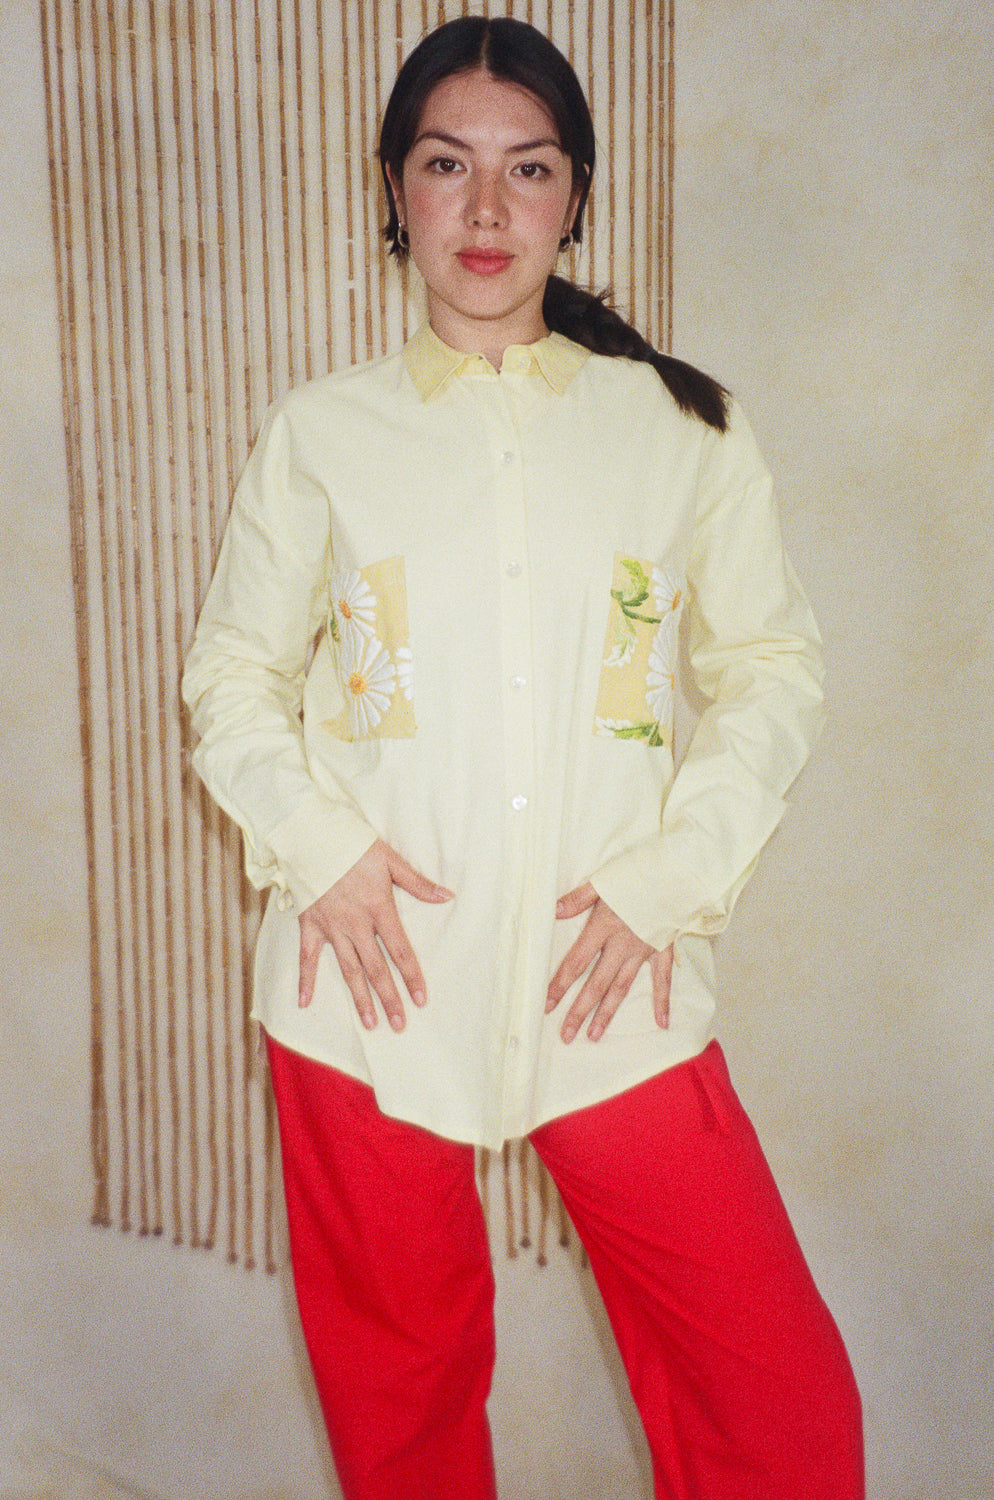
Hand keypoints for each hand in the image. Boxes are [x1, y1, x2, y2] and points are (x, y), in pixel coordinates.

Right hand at [297, 839, 452, 1029]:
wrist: (313, 834)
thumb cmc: (354, 844)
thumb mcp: (391, 860)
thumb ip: (418, 883)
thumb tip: (447, 896)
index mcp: (379, 908)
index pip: (400, 950)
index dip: (412, 976)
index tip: (421, 999)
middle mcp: (356, 923)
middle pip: (376, 968)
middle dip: (389, 998)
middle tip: (399, 1025)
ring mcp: (331, 926)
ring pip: (348, 969)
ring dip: (360, 998)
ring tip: (370, 1024)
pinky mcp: (309, 924)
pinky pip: (307, 957)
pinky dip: (305, 980)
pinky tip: (305, 1003)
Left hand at [546, 882, 671, 1042]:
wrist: (678, 872)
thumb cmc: (638, 873)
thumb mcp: (603, 881)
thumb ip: (577, 899)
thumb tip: (552, 911)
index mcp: (603, 927)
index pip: (576, 962)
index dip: (560, 985)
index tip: (547, 1005)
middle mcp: (622, 944)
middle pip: (596, 983)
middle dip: (579, 1011)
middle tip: (566, 1035)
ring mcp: (644, 950)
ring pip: (622, 987)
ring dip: (607, 1013)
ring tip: (594, 1036)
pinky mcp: (663, 949)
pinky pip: (662, 980)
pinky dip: (662, 1001)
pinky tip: (661, 1024)